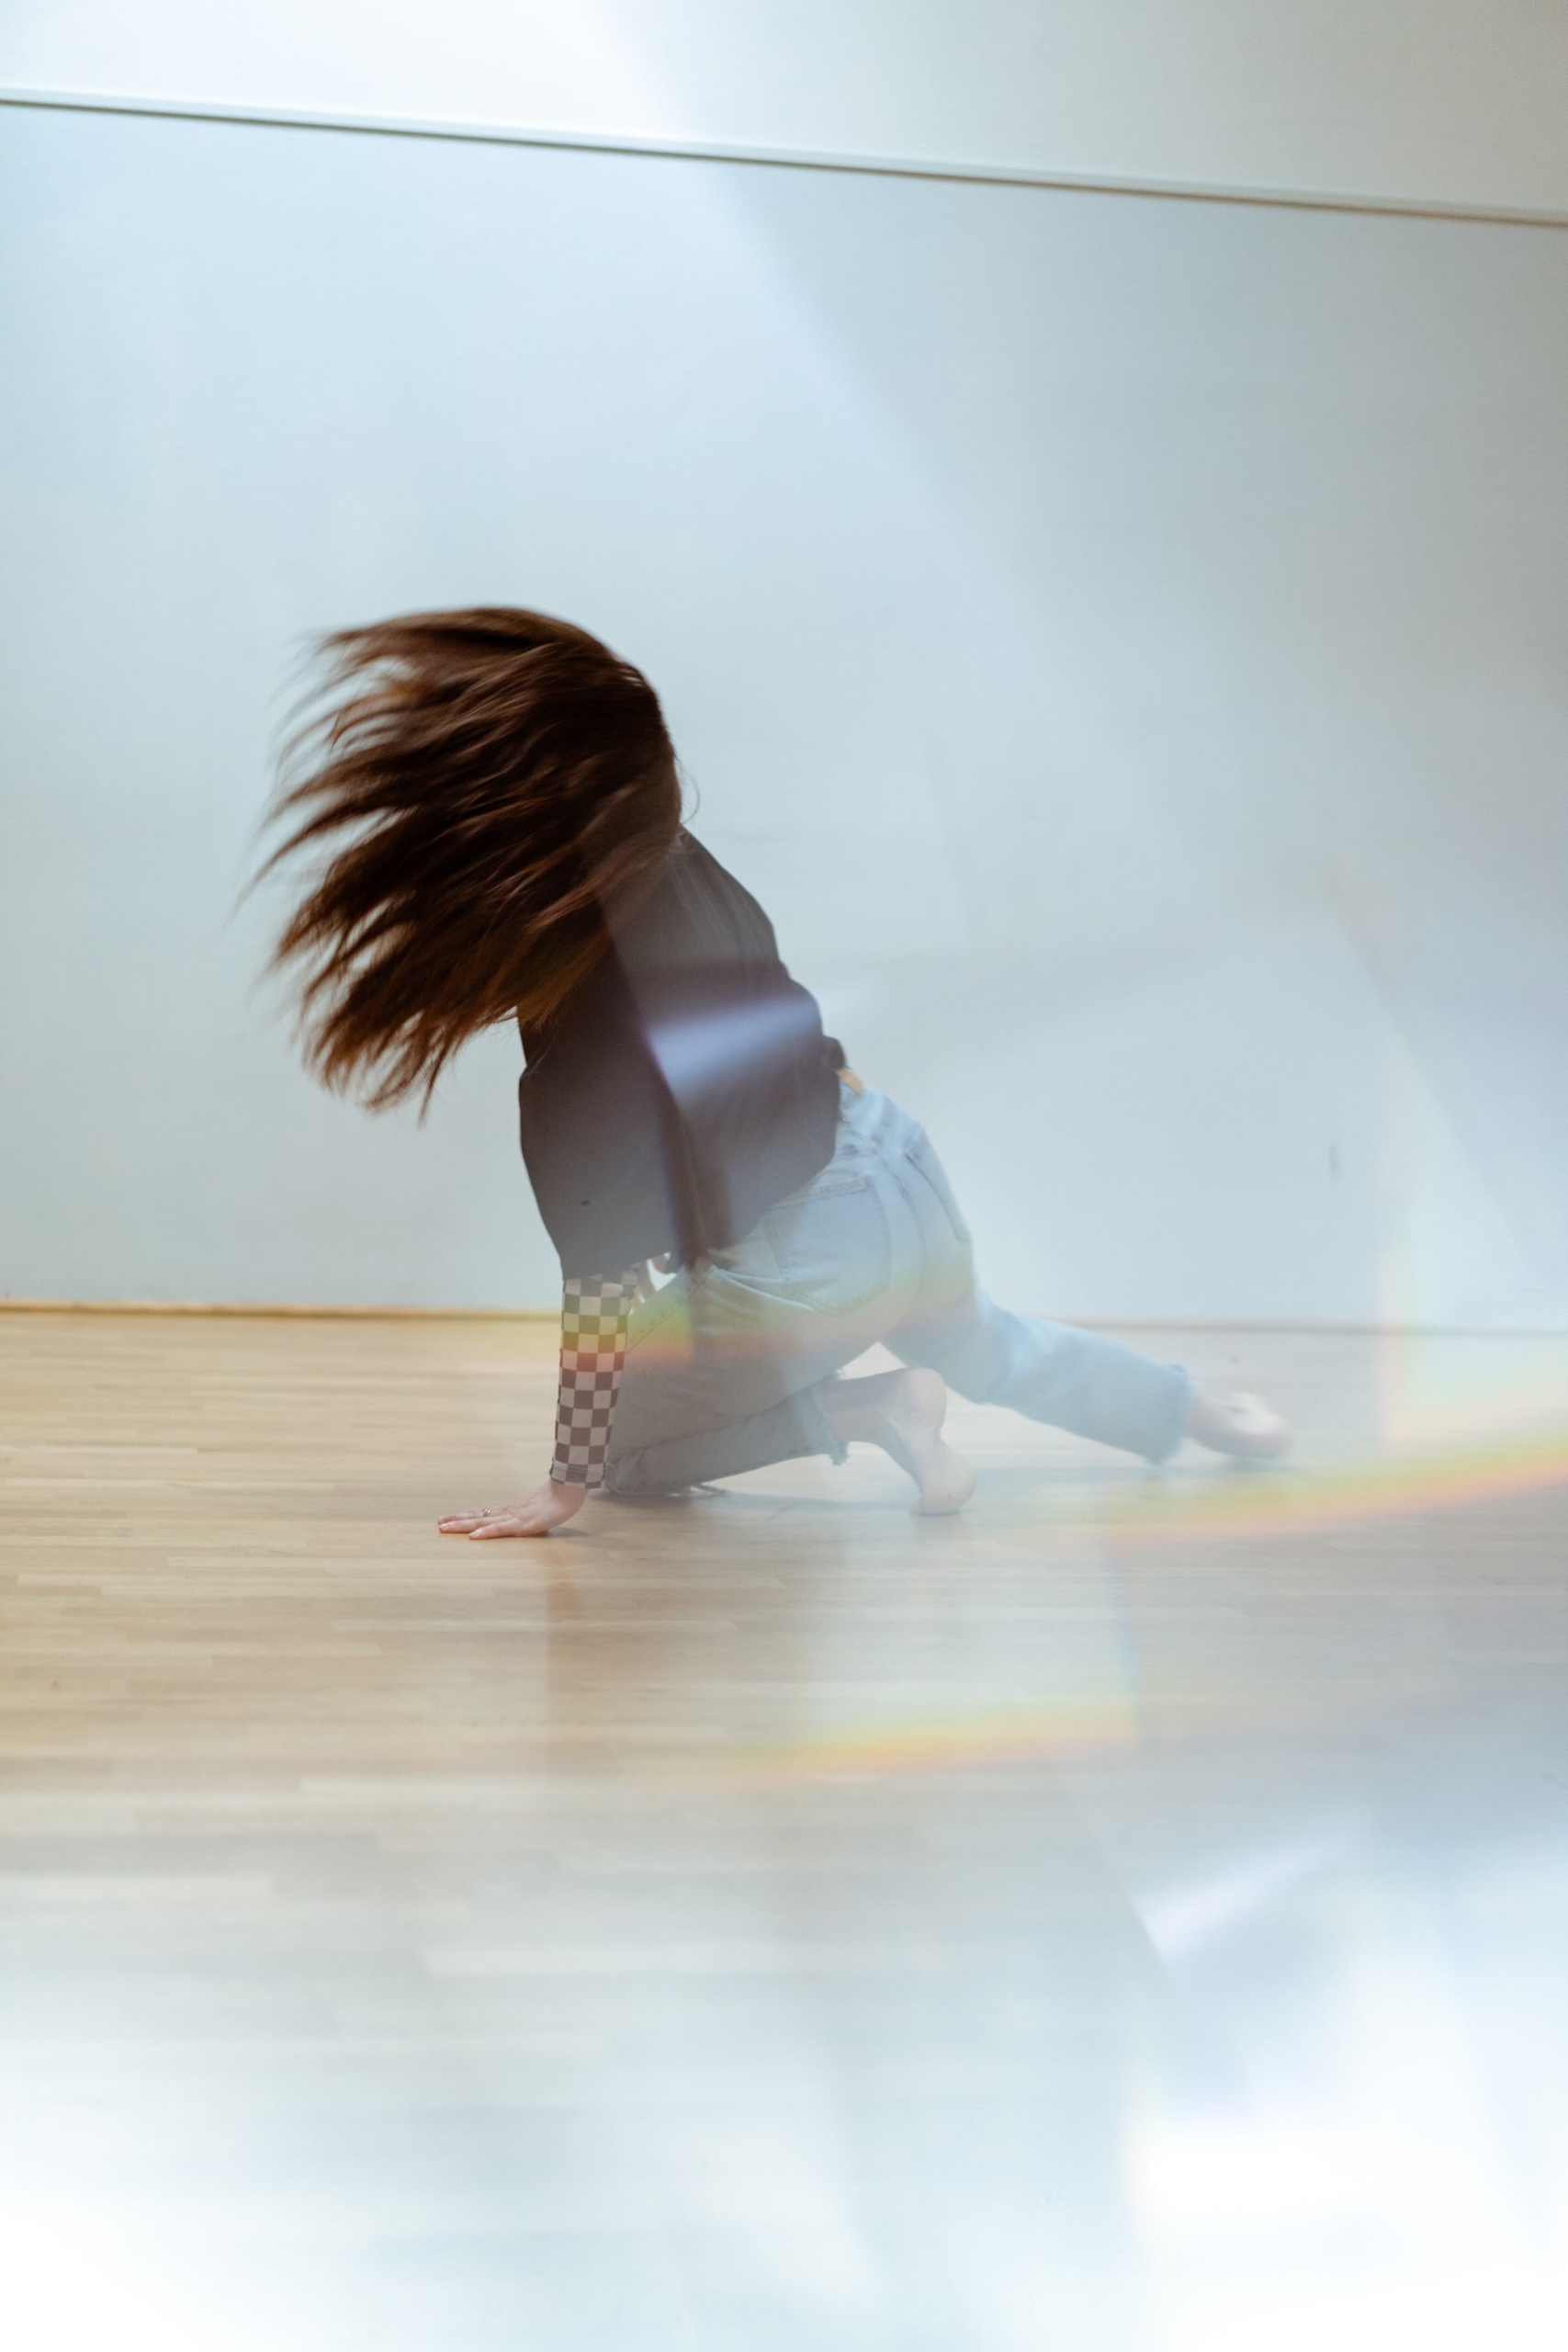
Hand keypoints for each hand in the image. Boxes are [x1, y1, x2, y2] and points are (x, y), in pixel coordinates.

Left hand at [438, 1480, 586, 1538]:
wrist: (569, 1489)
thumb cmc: (556, 1500)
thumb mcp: (537, 1512)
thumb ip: (527, 1517)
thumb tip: (520, 1522)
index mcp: (510, 1511)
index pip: (481, 1513)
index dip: (463, 1516)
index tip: (445, 1519)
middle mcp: (508, 1513)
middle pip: (477, 1516)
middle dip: (456, 1521)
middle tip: (438, 1524)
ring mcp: (514, 1517)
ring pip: (483, 1522)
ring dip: (462, 1525)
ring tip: (444, 1528)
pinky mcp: (524, 1524)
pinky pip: (502, 1529)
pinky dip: (486, 1532)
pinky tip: (474, 1536)